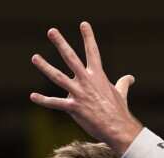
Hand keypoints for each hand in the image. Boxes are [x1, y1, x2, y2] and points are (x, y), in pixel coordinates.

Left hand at [29, 21, 142, 154]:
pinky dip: (43, 100)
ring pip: (58, 77)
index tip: (83, 24)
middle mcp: (87, 81)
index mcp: (98, 75)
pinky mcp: (73, 108)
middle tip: (51, 31)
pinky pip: (55, 103)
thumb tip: (131, 78)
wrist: (118, 127)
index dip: (88, 37)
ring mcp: (79, 93)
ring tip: (34, 57)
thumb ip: (123, 82)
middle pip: (71, 58)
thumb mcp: (121, 92)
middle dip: (61, 43)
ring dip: (45, 66)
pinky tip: (32, 96)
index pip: (92, 51)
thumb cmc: (119, 110)